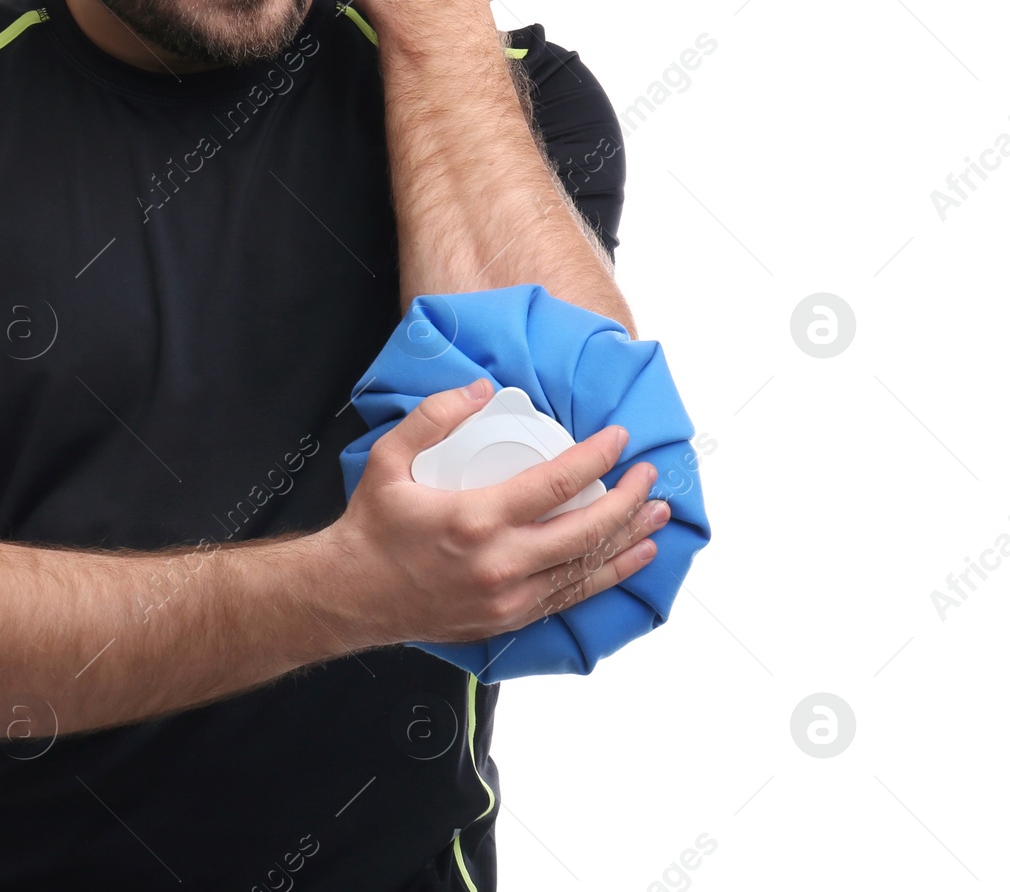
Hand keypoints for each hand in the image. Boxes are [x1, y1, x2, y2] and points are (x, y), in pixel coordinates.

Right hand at [315, 377, 664, 649]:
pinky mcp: (508, 619)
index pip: (555, 484)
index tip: (618, 439)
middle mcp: (500, 564)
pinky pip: (570, 598)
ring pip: (586, 569)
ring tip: (658, 516)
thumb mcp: (389, 459)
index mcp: (475, 519)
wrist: (351, 595)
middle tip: (650, 474)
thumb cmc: (372, 528)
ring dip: (629, 540)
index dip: (596, 458)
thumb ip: (433, 417)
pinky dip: (605, 577)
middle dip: (628, 500)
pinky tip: (627, 560)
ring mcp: (508, 598)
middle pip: (586, 531)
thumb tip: (479, 390)